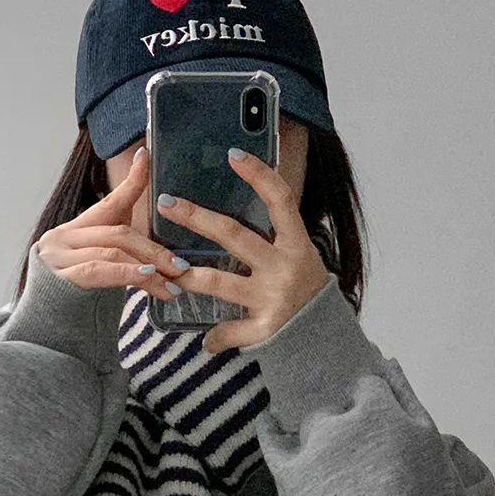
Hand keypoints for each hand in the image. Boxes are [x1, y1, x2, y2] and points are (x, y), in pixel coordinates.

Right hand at [37, 148, 183, 299]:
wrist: (46, 326)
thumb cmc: (78, 298)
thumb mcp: (101, 269)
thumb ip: (122, 254)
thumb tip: (160, 257)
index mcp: (76, 230)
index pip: (108, 201)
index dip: (130, 180)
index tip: (145, 156)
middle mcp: (63, 237)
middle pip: (119, 234)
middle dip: (154, 251)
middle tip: (181, 267)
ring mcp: (58, 257)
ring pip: (113, 252)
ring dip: (148, 267)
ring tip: (173, 283)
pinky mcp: (60, 277)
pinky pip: (100, 271)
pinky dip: (128, 273)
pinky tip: (149, 278)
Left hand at [156, 149, 330, 352]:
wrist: (329, 338)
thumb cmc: (307, 291)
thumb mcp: (300, 256)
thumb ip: (275, 235)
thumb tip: (238, 208)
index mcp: (297, 244)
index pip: (280, 200)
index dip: (259, 175)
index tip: (233, 154)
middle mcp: (284, 266)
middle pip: (234, 235)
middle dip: (197, 218)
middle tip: (166, 203)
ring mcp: (273, 297)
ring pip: (220, 282)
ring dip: (189, 276)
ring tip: (165, 271)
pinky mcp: (266, 328)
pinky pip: (230, 330)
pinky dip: (215, 338)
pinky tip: (205, 341)